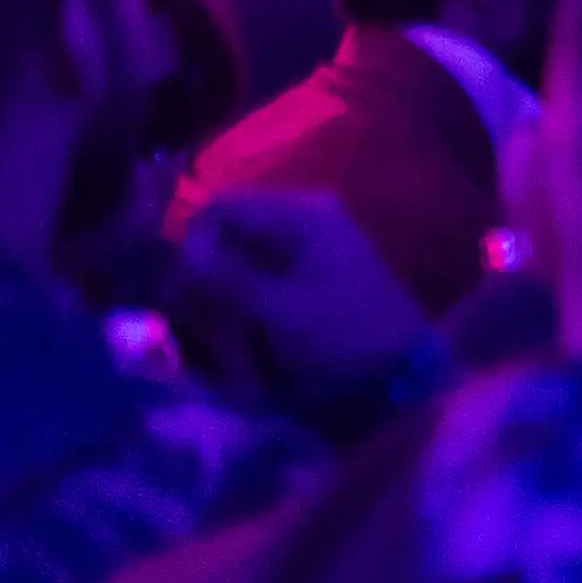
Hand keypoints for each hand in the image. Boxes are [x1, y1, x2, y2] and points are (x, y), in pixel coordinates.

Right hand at [169, 188, 428, 388]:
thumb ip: (231, 278)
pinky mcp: (295, 287)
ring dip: (226, 321)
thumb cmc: (345, 335)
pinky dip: (243, 330)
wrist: (398, 373)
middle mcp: (298, 224)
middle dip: (210, 295)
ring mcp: (298, 255)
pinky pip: (249, 297)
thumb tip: (183, 250)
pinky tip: (250, 368)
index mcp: (301, 215)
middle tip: (211, 340)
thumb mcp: (283, 310)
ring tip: (241, 367)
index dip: (194, 247)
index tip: (184, 293)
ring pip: (230, 276)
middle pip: (221, 244)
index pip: (220, 209)